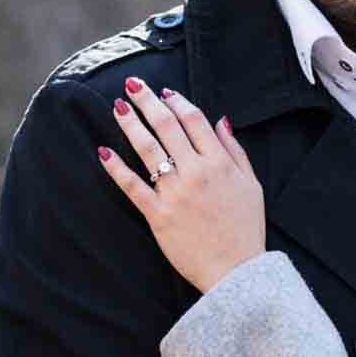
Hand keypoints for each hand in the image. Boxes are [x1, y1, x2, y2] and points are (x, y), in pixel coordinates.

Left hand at [98, 77, 264, 292]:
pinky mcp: (158, 215)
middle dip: (148, 102)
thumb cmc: (245, 228)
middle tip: (132, 85)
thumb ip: (235, 151)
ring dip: (131, 124)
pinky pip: (132, 186)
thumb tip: (221, 120)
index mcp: (220, 163)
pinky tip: (104, 151)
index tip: (165, 92)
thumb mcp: (251, 185)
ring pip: (147, 149)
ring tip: (118, 107)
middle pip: (167, 127)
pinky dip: (116, 168)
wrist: (236, 271)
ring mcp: (175, 193)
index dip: (177, 101)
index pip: (194, 120)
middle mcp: (196, 173)